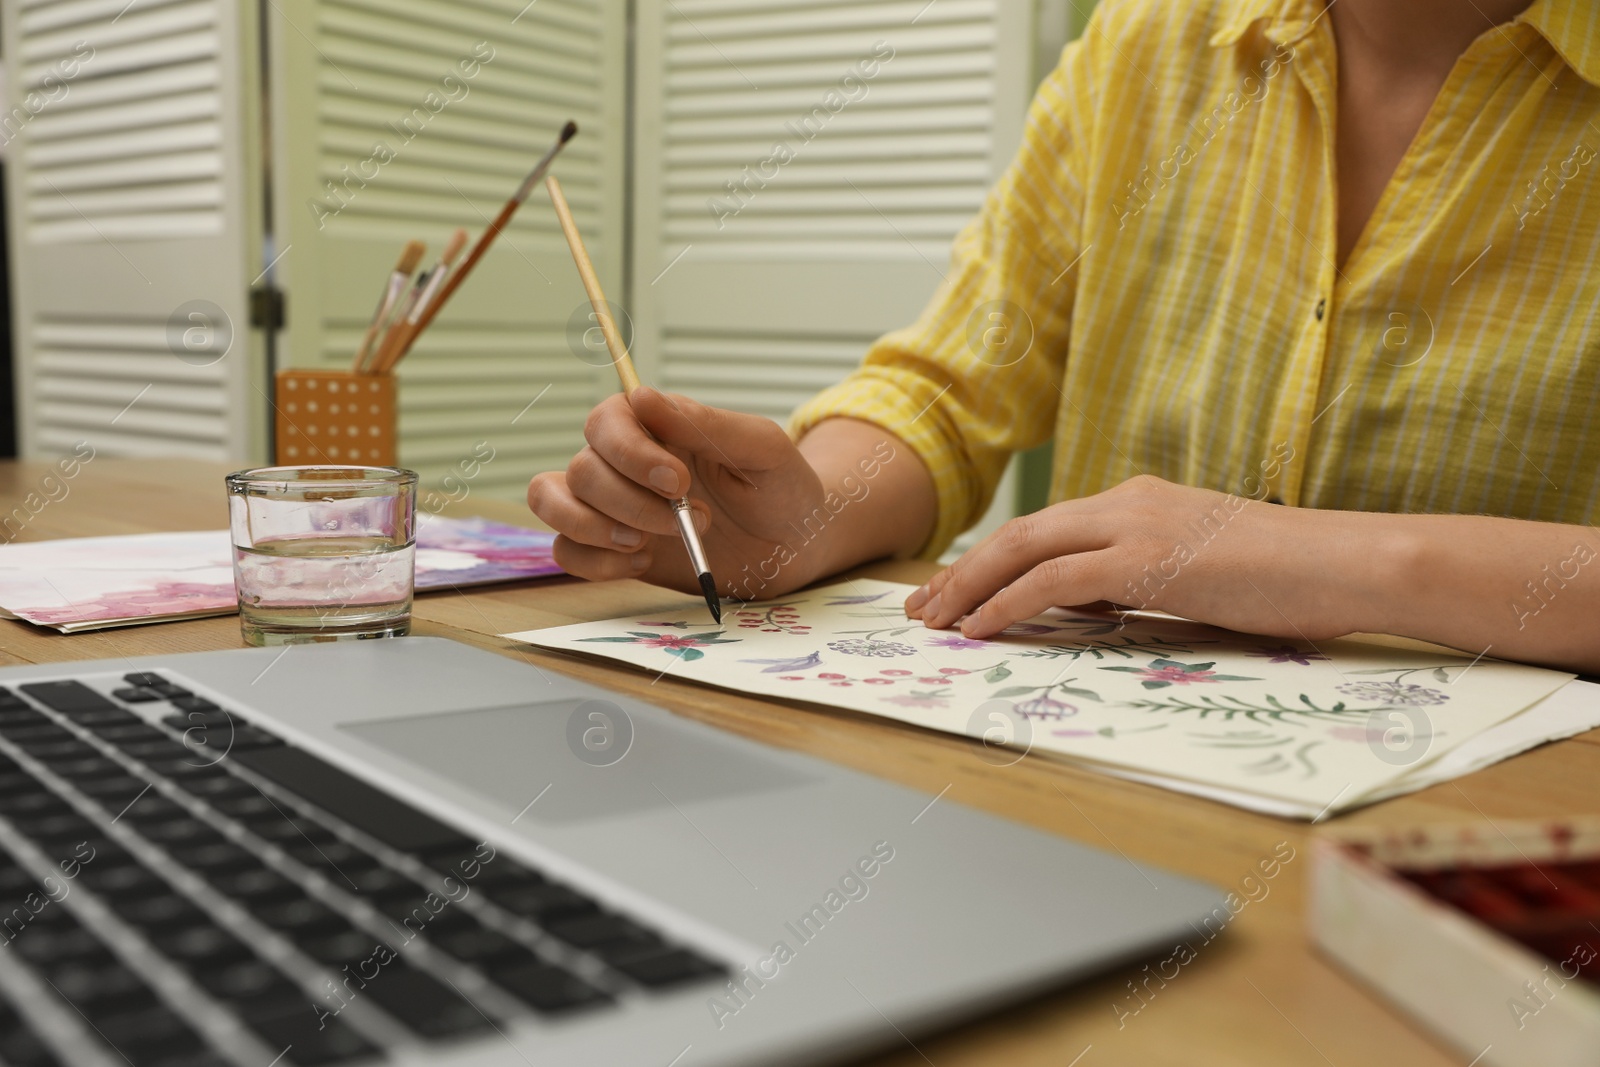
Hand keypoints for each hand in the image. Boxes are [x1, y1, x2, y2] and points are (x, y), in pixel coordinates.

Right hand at [528, 388, 829, 595]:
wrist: (794, 547)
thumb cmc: (782, 488)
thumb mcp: (761, 450)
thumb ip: (705, 424)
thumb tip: (643, 396)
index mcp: (655, 426)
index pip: (605, 422)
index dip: (630, 454)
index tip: (678, 482)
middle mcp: (623, 462)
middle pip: (581, 470)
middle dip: (632, 504)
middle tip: (695, 521)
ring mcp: (612, 506)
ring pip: (553, 502)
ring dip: (596, 529)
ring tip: (647, 544)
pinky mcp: (611, 550)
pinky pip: (566, 551)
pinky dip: (595, 563)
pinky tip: (642, 562)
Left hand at [904, 476, 1374, 640]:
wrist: (1350, 563)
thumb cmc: (1292, 578)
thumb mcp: (1202, 573)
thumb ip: (1144, 582)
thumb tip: (1095, 610)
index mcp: (1141, 501)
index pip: (1048, 529)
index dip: (994, 560)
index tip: (959, 590)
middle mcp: (1128, 501)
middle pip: (1020, 533)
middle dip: (962, 571)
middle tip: (922, 608)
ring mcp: (1136, 525)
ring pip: (1025, 550)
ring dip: (970, 587)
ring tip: (935, 622)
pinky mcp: (1147, 560)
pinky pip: (1054, 582)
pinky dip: (1009, 603)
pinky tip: (981, 627)